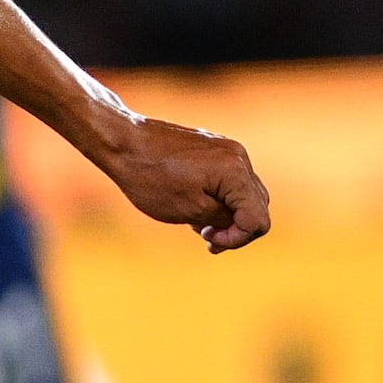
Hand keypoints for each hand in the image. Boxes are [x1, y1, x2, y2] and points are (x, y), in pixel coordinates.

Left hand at [90, 110, 270, 251]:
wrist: (124, 142)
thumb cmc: (151, 178)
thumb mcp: (190, 210)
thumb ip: (224, 218)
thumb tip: (241, 222)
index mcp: (235, 172)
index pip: (258, 219)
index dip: (238, 238)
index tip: (209, 240)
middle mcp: (239, 157)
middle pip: (258, 206)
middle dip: (236, 229)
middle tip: (206, 237)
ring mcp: (228, 150)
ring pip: (245, 194)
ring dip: (228, 215)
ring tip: (196, 223)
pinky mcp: (216, 148)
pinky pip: (232, 181)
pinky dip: (220, 199)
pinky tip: (195, 205)